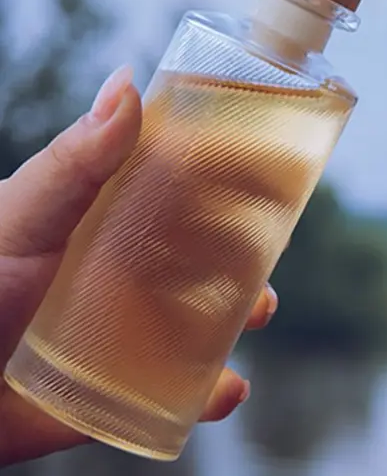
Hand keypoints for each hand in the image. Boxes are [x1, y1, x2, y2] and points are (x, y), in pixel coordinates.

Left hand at [0, 66, 277, 465]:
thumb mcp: (25, 216)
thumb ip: (76, 163)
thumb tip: (128, 83)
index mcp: (111, 220)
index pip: (183, 189)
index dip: (231, 178)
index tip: (273, 173)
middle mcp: (129, 270)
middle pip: (209, 252)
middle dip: (248, 251)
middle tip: (265, 251)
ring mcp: (133, 328)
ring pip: (209, 317)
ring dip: (246, 313)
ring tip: (259, 314)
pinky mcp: (129, 386)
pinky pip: (185, 389)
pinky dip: (216, 391)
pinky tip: (229, 388)